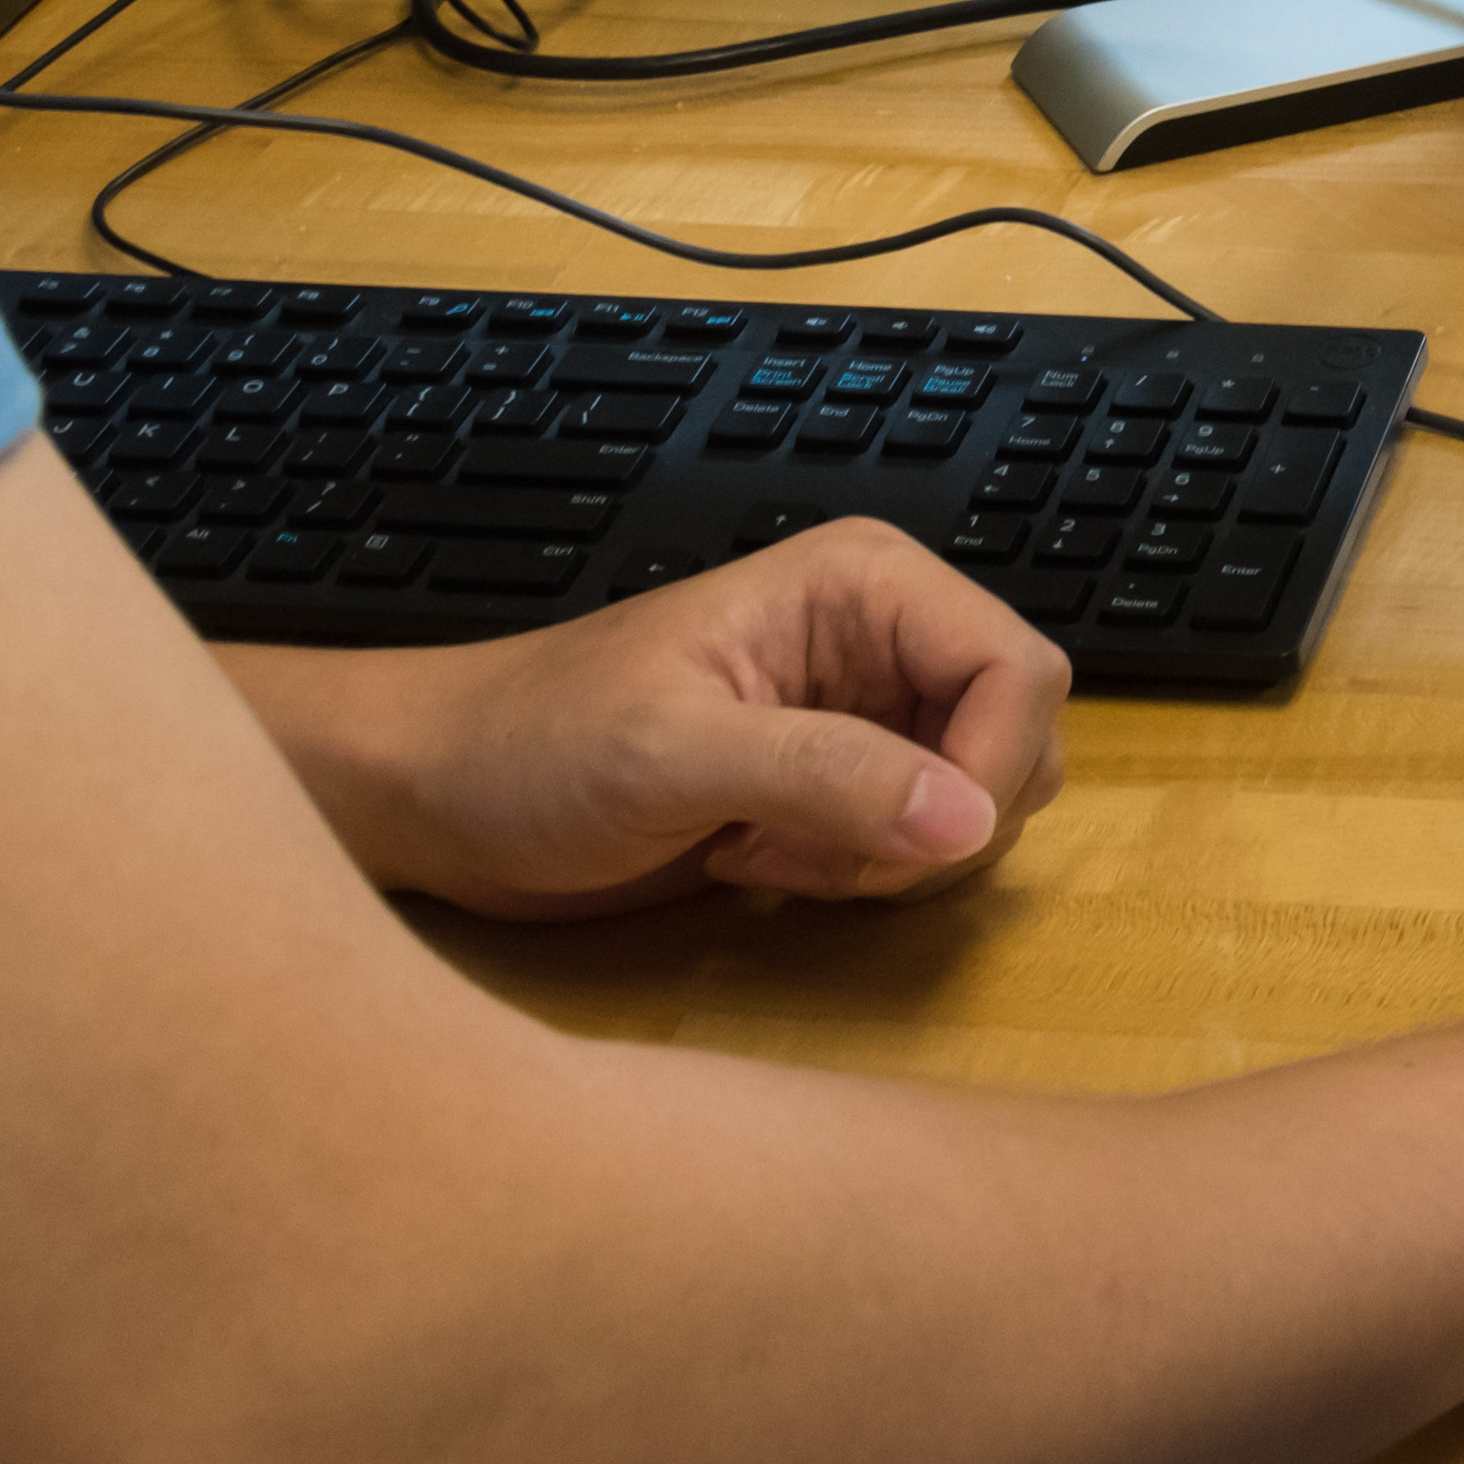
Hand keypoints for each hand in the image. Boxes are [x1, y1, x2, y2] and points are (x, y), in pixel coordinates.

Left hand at [245, 522, 1067, 920]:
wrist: (440, 796)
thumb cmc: (532, 747)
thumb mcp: (674, 755)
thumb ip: (828, 779)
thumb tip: (969, 824)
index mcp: (865, 584)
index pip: (1022, 671)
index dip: (991, 768)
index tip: (907, 844)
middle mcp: (884, 638)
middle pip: (1021, 740)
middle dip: (940, 822)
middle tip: (811, 846)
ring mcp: (866, 714)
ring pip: (980, 803)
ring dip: (894, 860)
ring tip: (767, 850)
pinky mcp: (839, 785)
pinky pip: (921, 846)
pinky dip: (861, 880)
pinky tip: (755, 864)